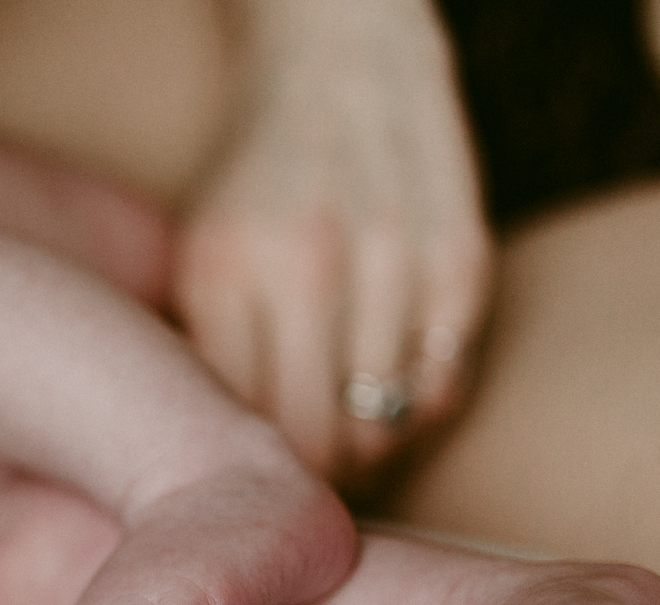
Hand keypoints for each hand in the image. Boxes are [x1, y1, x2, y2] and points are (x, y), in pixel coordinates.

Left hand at [173, 0, 490, 483]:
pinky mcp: (462, 255)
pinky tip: (394, 396)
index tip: (252, 490)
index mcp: (224, 271)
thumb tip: (220, 473)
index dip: (249, 478)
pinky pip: (445, 384)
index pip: (239, 428)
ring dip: (366, 451)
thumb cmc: (254, 184)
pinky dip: (420, 409)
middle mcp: (308, 265)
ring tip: (346, 441)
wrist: (338, 60)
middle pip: (314, 441)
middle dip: (309, 485)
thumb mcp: (197, 261)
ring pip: (384, 422)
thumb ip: (204, 357)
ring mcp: (393, 258)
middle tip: (304, 489)